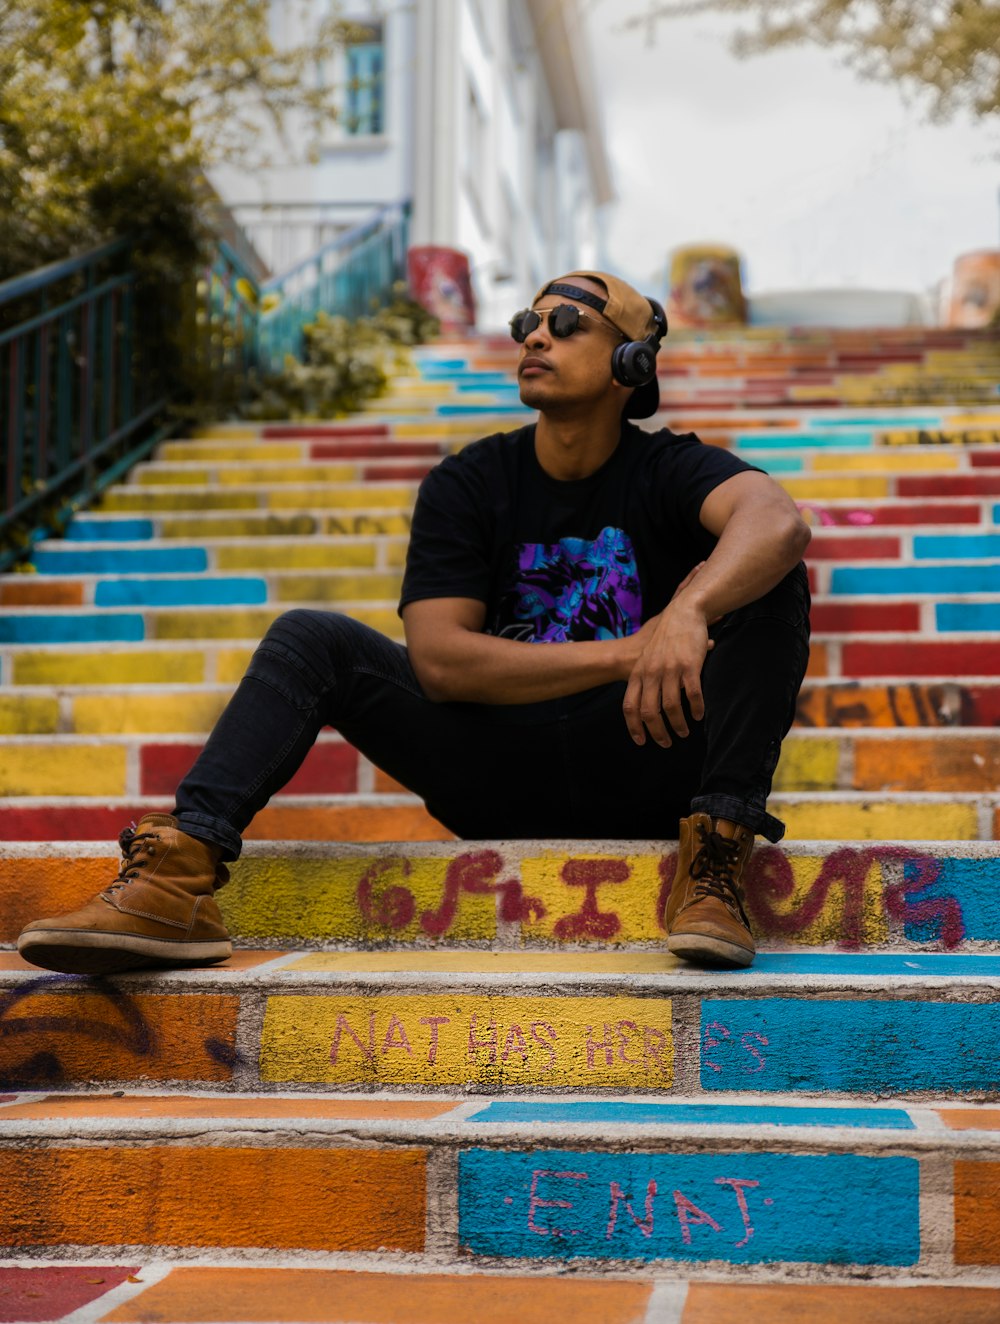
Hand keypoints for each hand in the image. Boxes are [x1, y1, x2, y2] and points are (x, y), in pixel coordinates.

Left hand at [622, 563, 715, 747]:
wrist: (683, 613)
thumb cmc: (666, 638)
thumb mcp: (647, 658)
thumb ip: (645, 679)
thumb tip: (646, 704)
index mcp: (638, 673)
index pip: (630, 707)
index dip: (634, 727)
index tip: (641, 741)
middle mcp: (651, 674)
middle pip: (649, 712)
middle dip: (657, 733)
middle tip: (666, 743)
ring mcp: (670, 670)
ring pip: (671, 707)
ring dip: (678, 725)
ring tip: (684, 732)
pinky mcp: (689, 666)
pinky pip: (692, 695)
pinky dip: (696, 709)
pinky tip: (699, 715)